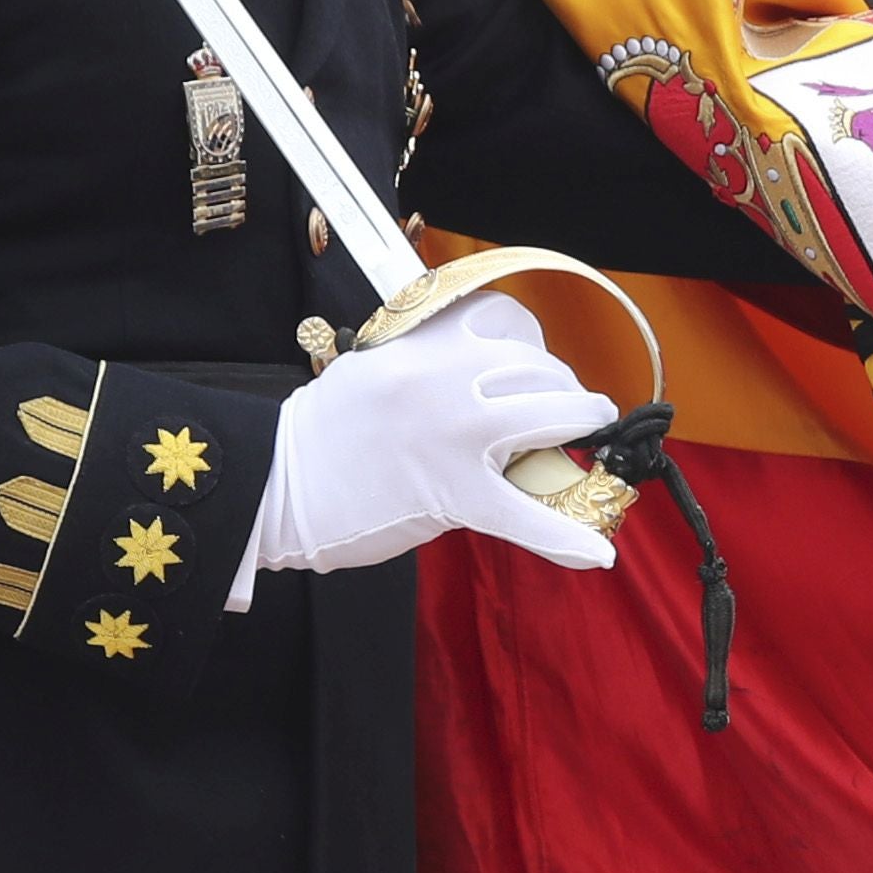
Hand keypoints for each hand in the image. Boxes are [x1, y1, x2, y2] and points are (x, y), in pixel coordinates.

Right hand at [245, 293, 620, 587]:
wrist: (275, 483)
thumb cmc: (323, 433)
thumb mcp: (374, 368)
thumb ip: (431, 363)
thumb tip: (489, 375)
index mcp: (422, 343)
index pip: (503, 319)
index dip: (531, 344)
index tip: (532, 366)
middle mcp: (444, 377)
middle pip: (537, 366)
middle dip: (560, 387)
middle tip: (562, 411)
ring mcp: (454, 434)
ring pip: (550, 414)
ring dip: (582, 423)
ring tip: (590, 433)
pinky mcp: (453, 493)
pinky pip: (525, 516)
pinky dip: (564, 538)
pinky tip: (597, 553)